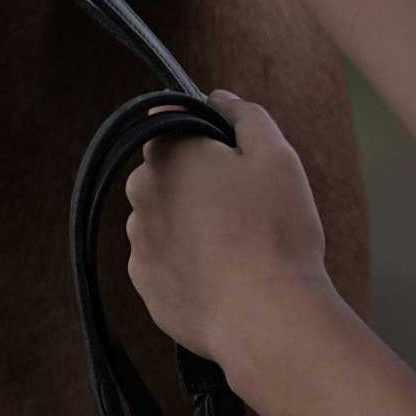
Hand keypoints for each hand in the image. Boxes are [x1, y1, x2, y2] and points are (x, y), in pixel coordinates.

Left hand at [119, 91, 332, 368]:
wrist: (266, 317)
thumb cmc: (275, 231)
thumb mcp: (277, 155)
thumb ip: (245, 116)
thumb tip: (219, 98)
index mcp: (167, 153)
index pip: (170, 122)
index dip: (203, 134)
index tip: (233, 156)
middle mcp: (140, 194)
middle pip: (167, 173)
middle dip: (198, 181)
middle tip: (246, 206)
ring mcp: (139, 242)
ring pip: (166, 219)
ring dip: (192, 224)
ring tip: (240, 247)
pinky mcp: (146, 285)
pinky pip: (167, 262)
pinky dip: (189, 265)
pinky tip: (225, 277)